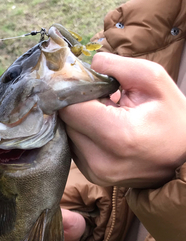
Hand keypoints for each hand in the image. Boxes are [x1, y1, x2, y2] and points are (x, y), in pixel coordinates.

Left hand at [60, 53, 185, 187]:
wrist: (185, 158)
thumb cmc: (173, 117)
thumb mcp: (154, 80)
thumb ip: (116, 65)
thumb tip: (85, 64)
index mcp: (116, 134)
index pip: (70, 108)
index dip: (73, 90)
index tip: (85, 81)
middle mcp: (99, 159)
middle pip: (67, 122)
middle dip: (79, 104)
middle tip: (101, 97)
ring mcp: (94, 171)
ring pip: (68, 134)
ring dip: (81, 120)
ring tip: (106, 114)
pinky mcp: (92, 176)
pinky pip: (75, 147)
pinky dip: (84, 135)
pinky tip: (104, 129)